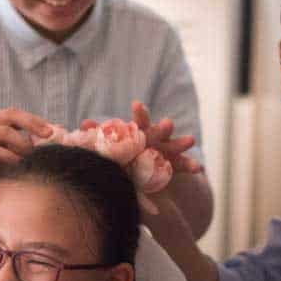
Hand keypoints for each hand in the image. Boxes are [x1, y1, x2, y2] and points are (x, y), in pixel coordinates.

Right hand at [0, 107, 51, 164]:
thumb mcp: (7, 151)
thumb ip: (25, 141)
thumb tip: (56, 132)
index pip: (14, 113)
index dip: (34, 119)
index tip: (52, 130)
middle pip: (9, 115)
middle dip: (31, 124)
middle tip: (48, 136)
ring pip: (3, 131)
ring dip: (21, 143)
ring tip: (30, 155)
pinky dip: (9, 156)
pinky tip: (17, 163)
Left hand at [82, 101, 199, 173]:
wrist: (140, 176)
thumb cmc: (120, 157)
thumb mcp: (109, 148)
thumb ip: (99, 137)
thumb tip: (82, 125)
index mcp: (137, 133)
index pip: (139, 122)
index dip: (139, 114)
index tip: (138, 104)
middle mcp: (153, 139)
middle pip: (158, 132)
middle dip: (163, 129)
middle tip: (168, 123)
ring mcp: (165, 151)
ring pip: (173, 146)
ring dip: (180, 144)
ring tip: (190, 140)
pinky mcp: (174, 165)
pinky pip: (182, 166)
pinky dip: (189, 166)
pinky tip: (198, 168)